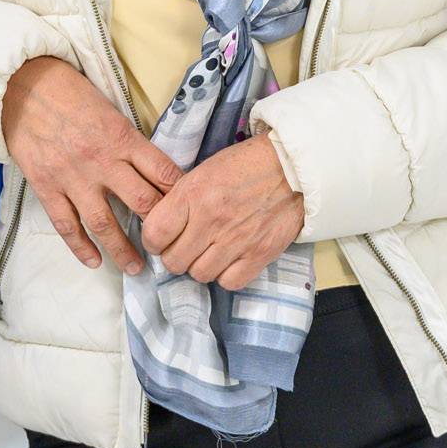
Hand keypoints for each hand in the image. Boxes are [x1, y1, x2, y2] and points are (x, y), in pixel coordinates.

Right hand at [1, 57, 181, 273]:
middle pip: (141, 201)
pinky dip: (80, 246)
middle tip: (170, 244)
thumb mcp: (111, 110)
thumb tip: (153, 170)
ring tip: (135, 267)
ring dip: (122, 248)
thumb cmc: (71, 94)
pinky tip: (93, 261)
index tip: (190, 210)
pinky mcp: (46, 186)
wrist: (23, 86)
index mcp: (122, 137)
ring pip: (104, 222)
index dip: (180, 194)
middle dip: (159, 226)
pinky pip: (66, 224)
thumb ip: (129, 141)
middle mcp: (102, 160)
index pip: (163, 171)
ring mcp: (73, 176)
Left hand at [140, 135, 303, 291]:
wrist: (293, 167)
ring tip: (210, 250)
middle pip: (174, 261)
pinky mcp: (260, 254)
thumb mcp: (204, 171)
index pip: (155, 234)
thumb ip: (180, 199)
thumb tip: (160, 227)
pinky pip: (229, 282)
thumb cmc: (246, 165)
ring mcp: (237, 240)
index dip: (153, 240)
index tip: (161, 238)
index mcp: (194, 194)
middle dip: (175, 255)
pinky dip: (226, 274)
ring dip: (200, 265)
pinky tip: (229, 259)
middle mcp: (212, 220)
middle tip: (186, 244)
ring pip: (199, 274)